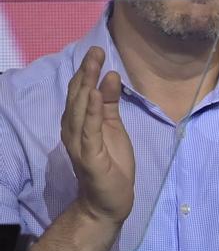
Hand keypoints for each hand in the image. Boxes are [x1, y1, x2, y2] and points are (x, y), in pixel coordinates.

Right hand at [61, 46, 133, 226]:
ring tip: (94, 65)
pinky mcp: (89, 155)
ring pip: (81, 109)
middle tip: (96, 50)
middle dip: (86, 72)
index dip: (87, 71)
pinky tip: (96, 96)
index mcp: (79, 122)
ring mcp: (79, 142)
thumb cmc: (111, 163)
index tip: (97, 51)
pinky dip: (93, 112)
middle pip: (78, 96)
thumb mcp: (113, 127)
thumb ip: (110, 103)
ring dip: (87, 86)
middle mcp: (73, 129)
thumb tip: (110, 75)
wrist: (109, 200)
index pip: (80, 92)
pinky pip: (90, 130)